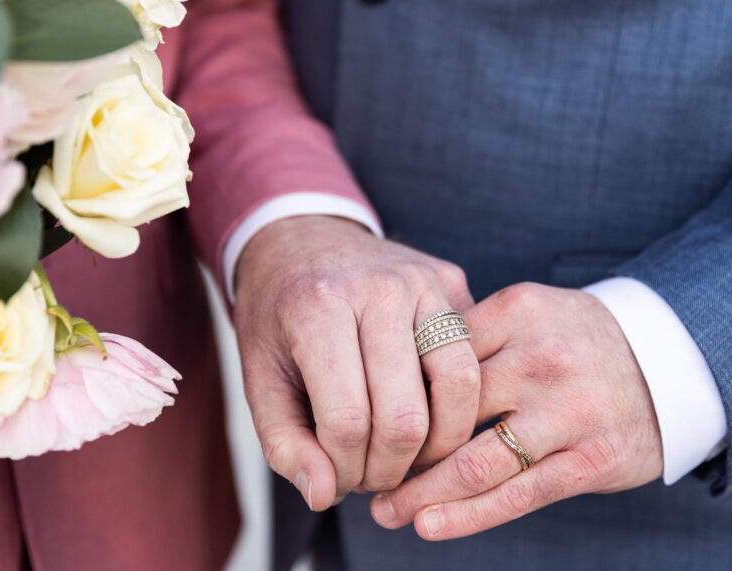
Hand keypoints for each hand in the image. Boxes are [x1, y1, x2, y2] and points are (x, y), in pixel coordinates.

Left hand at [234, 215, 479, 509]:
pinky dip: (454, 406)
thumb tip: (323, 495)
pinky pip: (472, 361)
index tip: (334, 478)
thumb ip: (283, 442)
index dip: (343, 470)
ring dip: (437, 446)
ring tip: (406, 457)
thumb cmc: (277, 317)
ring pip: (458, 390)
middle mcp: (378, 288)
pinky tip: (425, 416)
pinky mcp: (453, 281)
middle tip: (370, 476)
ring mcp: (424, 281)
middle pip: (405, 417)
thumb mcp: (259, 376)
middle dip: (388, 469)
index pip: (347, 420)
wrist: (303, 236)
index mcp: (318, 307)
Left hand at [371, 283, 661, 538]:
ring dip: (420, 494)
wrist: (670, 361)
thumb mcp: (527, 314)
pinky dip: (466, 516)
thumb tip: (389, 374)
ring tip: (385, 510)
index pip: (431, 354)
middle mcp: (541, 357)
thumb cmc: (575, 340)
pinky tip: (428, 525)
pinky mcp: (592, 459)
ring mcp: (569, 410)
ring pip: (474, 462)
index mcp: (516, 311)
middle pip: (446, 411)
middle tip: (359, 470)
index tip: (360, 416)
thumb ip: (468, 336)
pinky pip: (517, 495)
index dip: (390, 390)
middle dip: (397, 448)